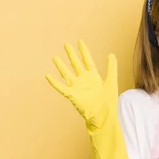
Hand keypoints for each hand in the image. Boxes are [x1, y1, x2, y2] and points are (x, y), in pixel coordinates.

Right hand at [45, 40, 130, 158]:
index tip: (80, 42)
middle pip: (76, 64)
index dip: (83, 51)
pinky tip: (47, 75)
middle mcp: (84, 80)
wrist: (104, 116)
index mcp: (94, 77)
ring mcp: (77, 87)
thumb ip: (111, 68)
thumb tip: (111, 54)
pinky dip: (54, 82)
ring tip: (55, 57)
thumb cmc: (109, 101)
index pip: (87, 61)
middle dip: (71, 55)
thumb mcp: (111, 81)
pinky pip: (61, 87)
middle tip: (66, 45)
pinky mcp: (72, 95)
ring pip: (67, 73)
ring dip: (61, 66)